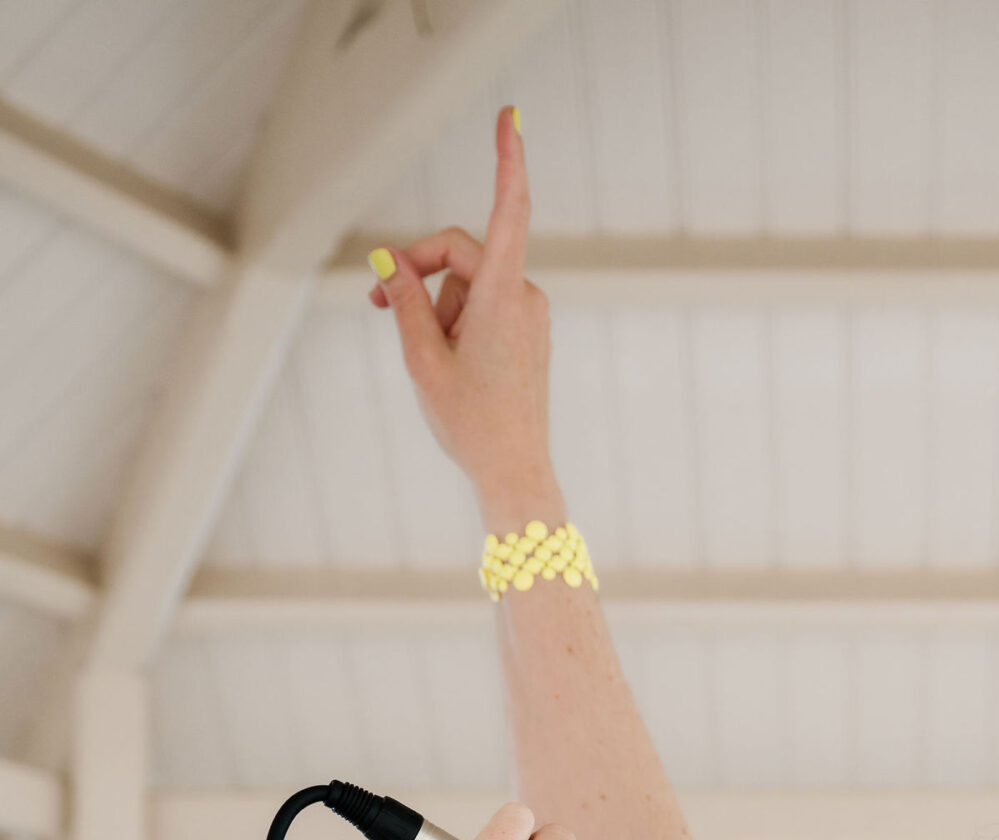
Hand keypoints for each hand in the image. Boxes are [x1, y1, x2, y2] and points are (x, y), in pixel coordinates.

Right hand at [367, 109, 555, 517]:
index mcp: (502, 297)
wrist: (514, 473)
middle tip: (377, 308)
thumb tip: (387, 261)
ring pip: (468, 283)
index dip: (508, 160)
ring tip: (426, 358)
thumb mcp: (421, 359)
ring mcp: (529, 313)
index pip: (507, 212)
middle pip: (460, 252)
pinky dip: (456, 318)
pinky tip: (447, 361)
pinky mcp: (527, 329)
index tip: (511, 115)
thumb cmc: (470, 423)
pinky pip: (483, 304)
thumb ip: (403, 302)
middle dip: (419, 272)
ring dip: (438, 307)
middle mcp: (524, 296)